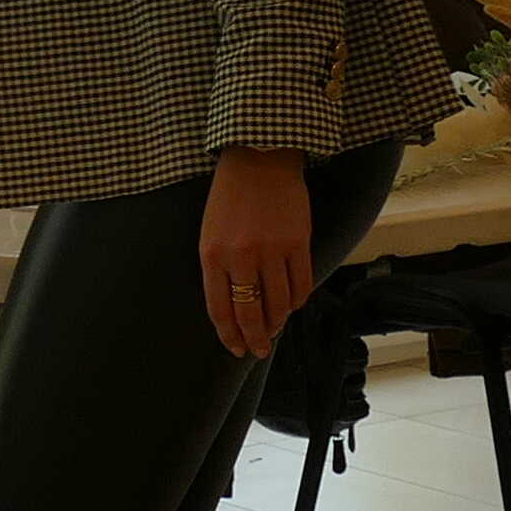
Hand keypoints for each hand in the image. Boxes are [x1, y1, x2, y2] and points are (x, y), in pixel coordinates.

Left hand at [198, 147, 316, 360]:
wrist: (259, 159)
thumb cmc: (229, 198)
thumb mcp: (210, 234)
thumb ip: (218, 270)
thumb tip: (234, 309)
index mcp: (213, 255)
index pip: (220, 309)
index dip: (229, 335)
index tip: (236, 348)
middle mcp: (241, 256)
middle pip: (251, 313)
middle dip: (255, 338)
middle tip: (259, 350)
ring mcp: (272, 250)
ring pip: (279, 303)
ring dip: (278, 322)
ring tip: (276, 327)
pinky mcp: (298, 242)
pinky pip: (301, 284)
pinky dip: (297, 300)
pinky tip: (292, 304)